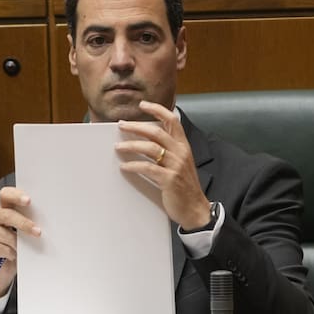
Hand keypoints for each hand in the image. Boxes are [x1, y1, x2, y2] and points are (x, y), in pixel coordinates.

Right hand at [0, 185, 39, 299]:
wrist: (3, 267)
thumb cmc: (18, 246)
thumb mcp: (26, 233)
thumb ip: (32, 224)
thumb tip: (47, 224)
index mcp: (6, 208)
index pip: (6, 195)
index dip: (16, 196)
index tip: (29, 201)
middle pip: (6, 214)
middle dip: (23, 223)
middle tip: (37, 232)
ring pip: (6, 235)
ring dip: (18, 244)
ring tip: (24, 250)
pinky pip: (2, 248)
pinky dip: (11, 253)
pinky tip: (13, 255)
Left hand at [116, 100, 212, 231]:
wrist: (195, 209)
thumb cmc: (184, 187)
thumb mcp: (180, 164)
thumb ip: (168, 152)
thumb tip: (145, 142)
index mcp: (184, 146)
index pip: (172, 121)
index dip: (157, 110)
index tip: (143, 105)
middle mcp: (181, 152)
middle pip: (156, 131)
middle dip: (136, 126)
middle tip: (121, 125)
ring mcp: (175, 165)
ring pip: (150, 148)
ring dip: (131, 145)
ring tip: (118, 147)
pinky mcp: (169, 179)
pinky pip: (148, 168)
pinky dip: (134, 166)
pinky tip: (125, 166)